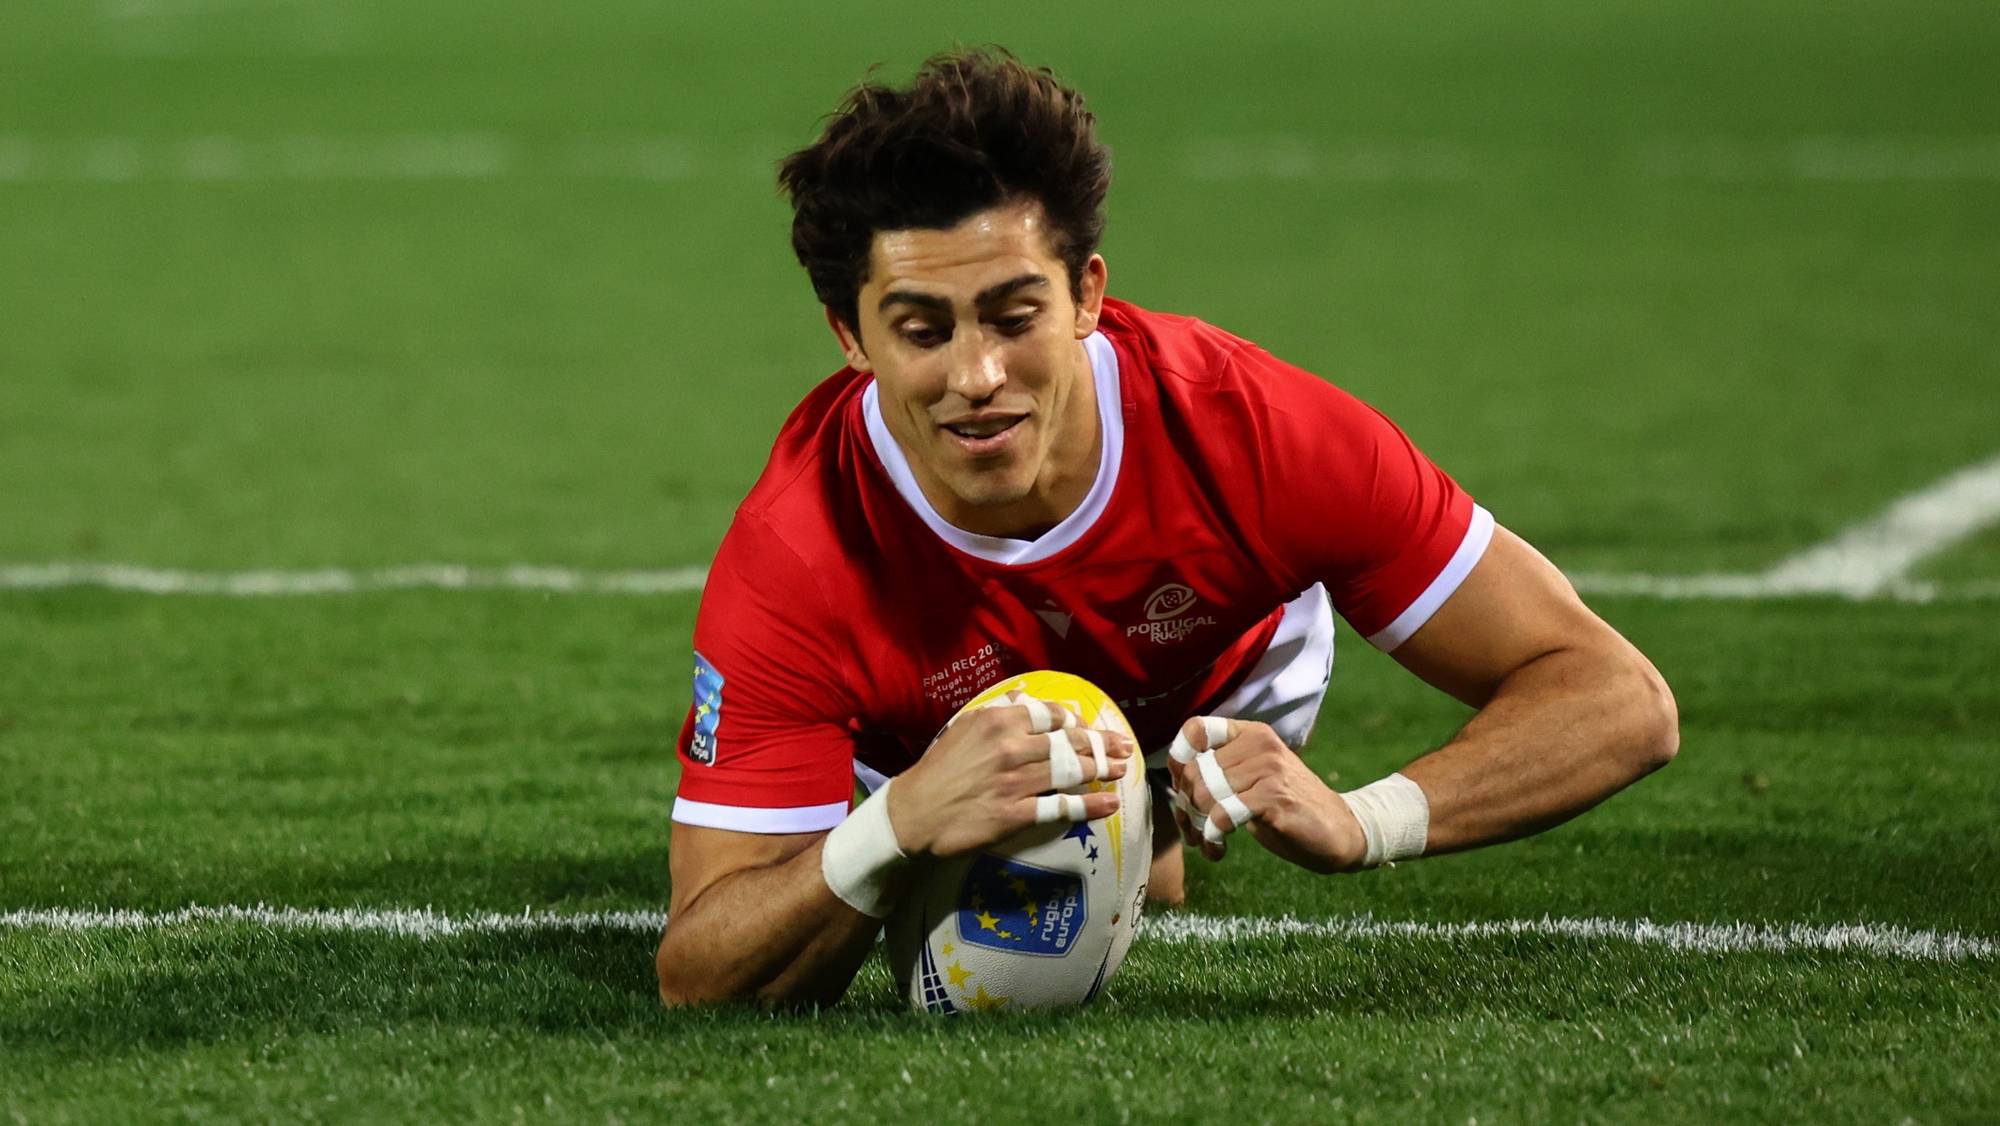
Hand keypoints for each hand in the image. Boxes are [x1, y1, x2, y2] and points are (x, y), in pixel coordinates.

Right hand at [889, 699, 1133, 857]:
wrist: (913, 812)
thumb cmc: (939, 768)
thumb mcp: (964, 727)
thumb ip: (997, 709)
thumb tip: (1023, 693)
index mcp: (998, 721)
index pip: (1051, 715)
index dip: (1077, 722)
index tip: (1091, 728)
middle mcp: (1010, 748)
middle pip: (1069, 742)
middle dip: (1102, 743)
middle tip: (1123, 746)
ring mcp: (1014, 782)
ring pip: (1070, 771)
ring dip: (1102, 769)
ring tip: (1121, 769)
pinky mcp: (1015, 814)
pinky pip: (1061, 807)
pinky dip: (1089, 805)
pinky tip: (1109, 803)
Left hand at [1165, 716, 1365, 872]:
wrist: (1340, 832)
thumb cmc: (1286, 807)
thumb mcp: (1251, 781)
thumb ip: (1218, 774)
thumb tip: (1174, 785)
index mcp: (1251, 733)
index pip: (1196, 729)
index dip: (1178, 760)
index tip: (1181, 788)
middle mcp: (1259, 744)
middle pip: (1194, 770)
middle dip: (1185, 806)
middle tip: (1193, 828)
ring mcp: (1269, 769)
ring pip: (1204, 794)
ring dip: (1197, 826)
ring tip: (1206, 840)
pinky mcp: (1274, 798)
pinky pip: (1222, 815)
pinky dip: (1212, 837)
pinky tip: (1218, 848)